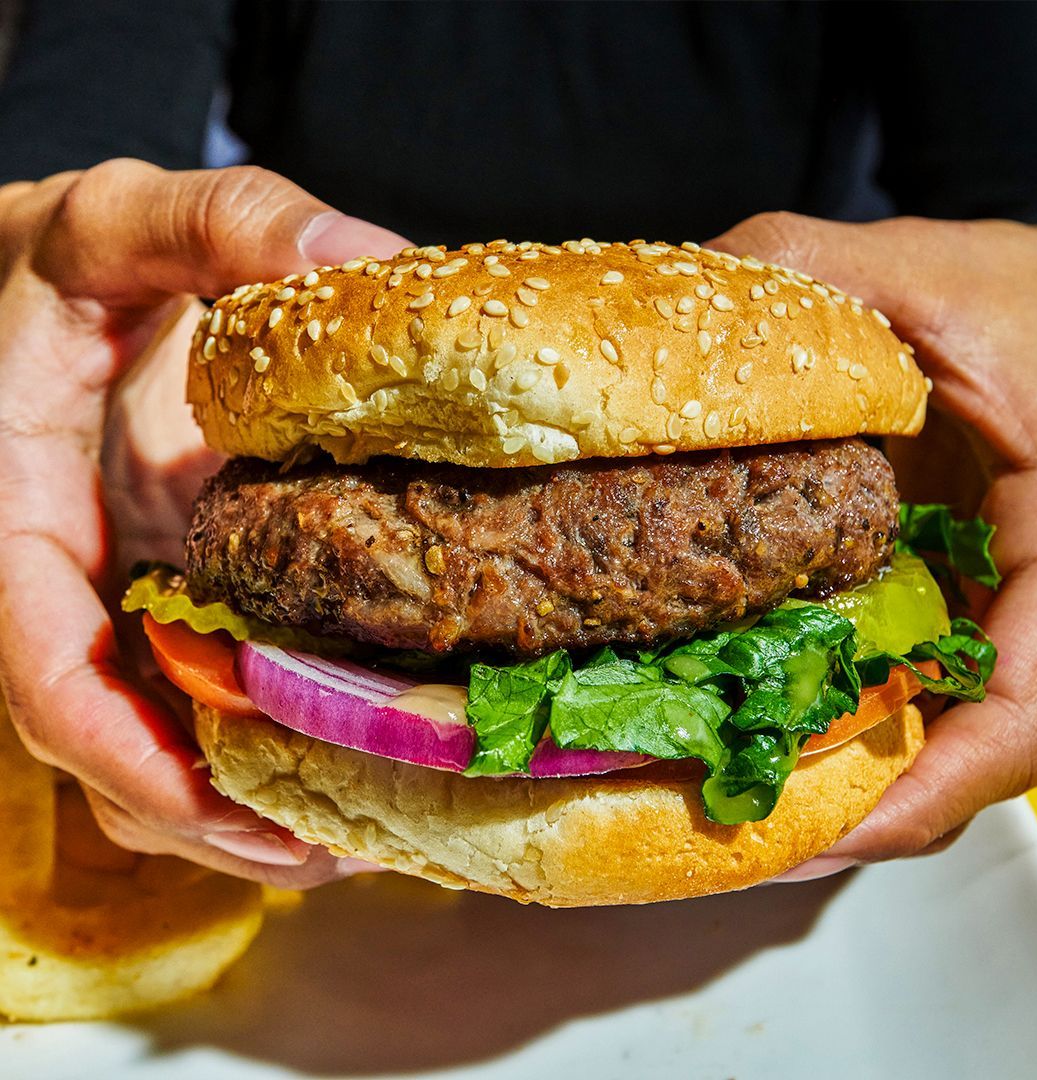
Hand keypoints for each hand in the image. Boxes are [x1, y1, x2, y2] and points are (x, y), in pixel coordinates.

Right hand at [0, 160, 407, 885]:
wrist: (27, 278)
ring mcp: (95, 599)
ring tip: (344, 831)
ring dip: (223, 803)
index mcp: (15, 516)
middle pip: (99, 742)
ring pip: (131, 743)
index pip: (43, 668)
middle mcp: (53, 582)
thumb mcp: (129, 222)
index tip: (226, 808)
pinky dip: (232, 744)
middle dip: (199, 812)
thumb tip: (369, 261)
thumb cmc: (54, 257)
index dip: (126, 752)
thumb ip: (230, 227)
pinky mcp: (137, 596)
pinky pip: (167, 699)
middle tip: (328, 848)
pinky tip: (321, 753)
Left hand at [707, 213, 1036, 878]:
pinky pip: (893, 682)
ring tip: (715, 795)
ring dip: (832, 777)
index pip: (1019, 715)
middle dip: (855, 811)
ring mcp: (979, 611)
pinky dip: (827, 715)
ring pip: (923, 732)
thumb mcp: (913, 269)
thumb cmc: (1017, 294)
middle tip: (728, 834)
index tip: (824, 837)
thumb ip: (803, 275)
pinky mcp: (940, 599)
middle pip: (957, 755)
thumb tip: (670, 303)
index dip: (928, 794)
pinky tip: (741, 712)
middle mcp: (1024, 607)